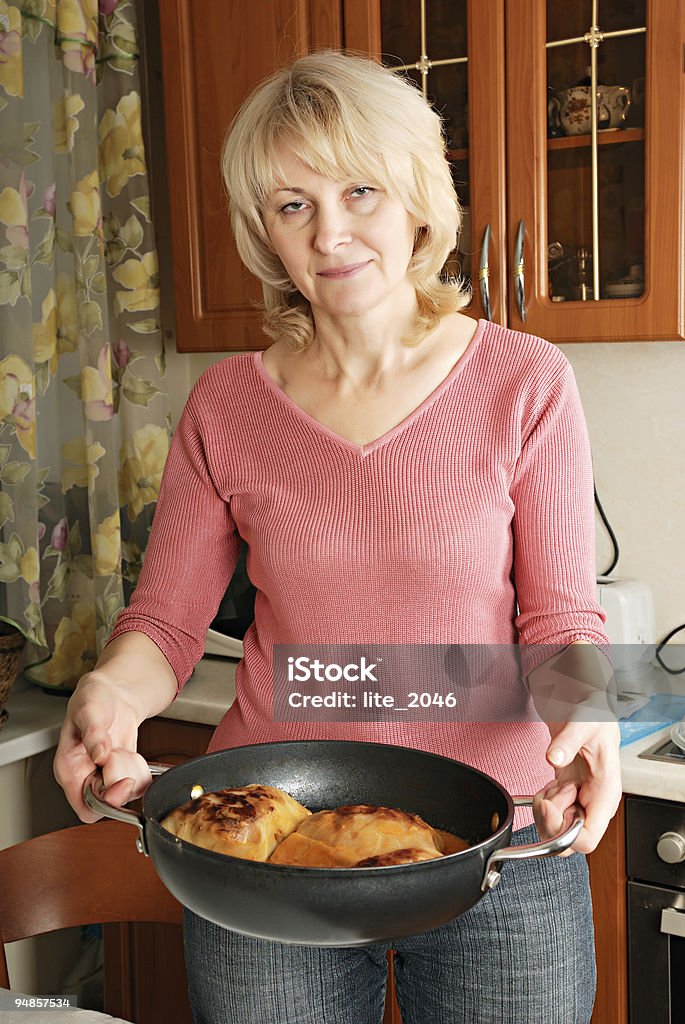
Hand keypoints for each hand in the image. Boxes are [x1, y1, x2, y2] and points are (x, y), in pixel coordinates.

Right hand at [53, 674, 151, 822]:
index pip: (84, 806)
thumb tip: (99, 755)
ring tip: (126, 752)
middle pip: (105, 805)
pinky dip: (142, 774)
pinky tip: (135, 756)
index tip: (123, 782)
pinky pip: (135, 786)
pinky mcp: (120, 771)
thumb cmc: (92, 698)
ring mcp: (103, 775)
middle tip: (127, 761)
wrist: (111, 691)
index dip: (105, 801)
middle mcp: (85, 776)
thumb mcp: (89, 711)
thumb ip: (93, 734)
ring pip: (122, 797)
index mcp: (69, 768)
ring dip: (132, 778)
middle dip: (122, 788)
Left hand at [533, 718, 621, 854]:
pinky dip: (542, 804)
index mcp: (605, 795)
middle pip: (567, 843)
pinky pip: (551, 818)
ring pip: (556, 833)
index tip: (551, 805)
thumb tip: (554, 758)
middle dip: (548, 821)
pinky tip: (550, 785)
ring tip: (552, 784)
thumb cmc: (595, 716)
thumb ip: (568, 741)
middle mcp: (594, 805)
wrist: (588, 708)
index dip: (562, 832)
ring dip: (544, 810)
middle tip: (549, 792)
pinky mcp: (568, 798)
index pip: (586, 841)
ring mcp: (581, 803)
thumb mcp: (582, 723)